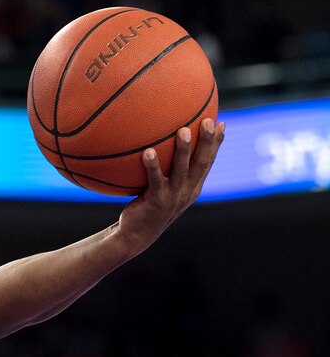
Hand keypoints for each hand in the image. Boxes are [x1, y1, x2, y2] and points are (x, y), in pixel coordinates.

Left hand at [117, 118, 225, 251]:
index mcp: (192, 187)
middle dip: (207, 142)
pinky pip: (155, 180)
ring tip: (183, 131)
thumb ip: (166, 171)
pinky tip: (147, 152)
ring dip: (184, 150)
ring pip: (182, 170)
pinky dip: (152, 166)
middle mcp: (187, 191)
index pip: (208, 162)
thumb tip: (156, 144)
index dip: (215, 143)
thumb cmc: (146, 207)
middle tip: (208, 121)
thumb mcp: (161, 189)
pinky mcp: (156, 201)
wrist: (136, 235)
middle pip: (201, 163)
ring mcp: (173, 197)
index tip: (221, 123)